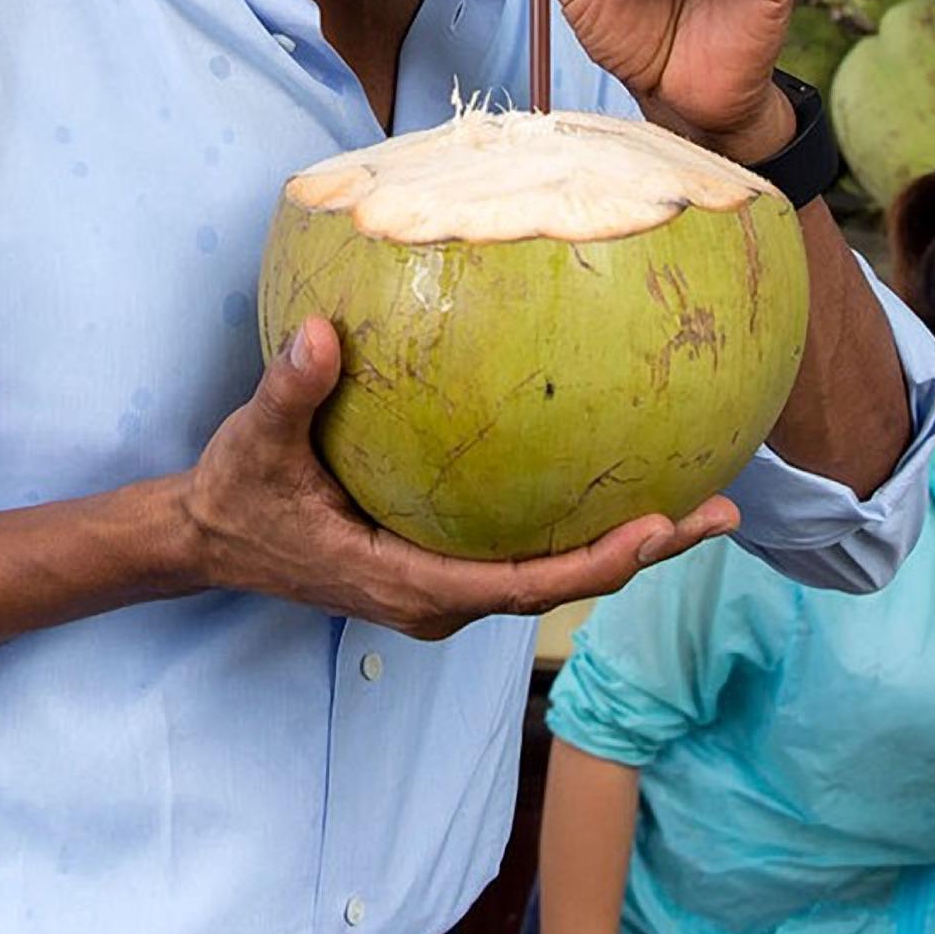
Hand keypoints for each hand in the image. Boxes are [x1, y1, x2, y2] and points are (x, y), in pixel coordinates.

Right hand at [179, 320, 735, 641]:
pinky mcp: (445, 567)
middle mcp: (440, 600)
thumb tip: (320, 333)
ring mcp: (446, 588)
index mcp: (408, 585)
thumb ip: (289, 391)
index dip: (595, 565)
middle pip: (563, 587)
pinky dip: (584, 529)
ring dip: (628, 545)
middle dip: (646, 554)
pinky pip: (530, 555)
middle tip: (724, 512)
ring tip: (706, 502)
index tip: (657, 530)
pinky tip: (623, 482)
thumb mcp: (254, 443)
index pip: (522, 587)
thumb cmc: (237, 495)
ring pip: (554, 575)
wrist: (210, 539)